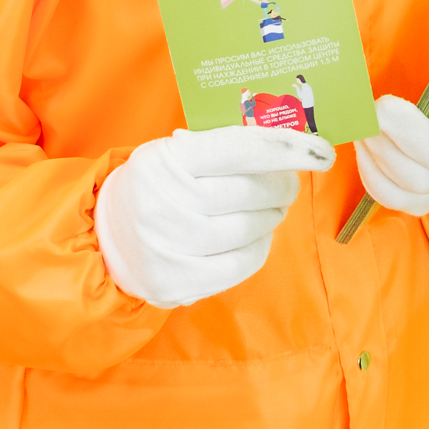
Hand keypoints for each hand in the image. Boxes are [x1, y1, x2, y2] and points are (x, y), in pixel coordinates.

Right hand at [96, 125, 333, 307]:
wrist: (106, 236)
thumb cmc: (157, 186)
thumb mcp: (176, 154)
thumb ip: (223, 150)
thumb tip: (288, 150)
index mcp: (166, 159)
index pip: (240, 148)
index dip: (287, 148)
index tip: (322, 151)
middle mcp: (165, 202)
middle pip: (250, 192)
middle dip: (281, 187)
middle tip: (287, 186)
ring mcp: (169, 245)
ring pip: (249, 229)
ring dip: (271, 218)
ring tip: (269, 211)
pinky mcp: (175, 280)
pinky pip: (240, 263)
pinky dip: (259, 247)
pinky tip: (256, 236)